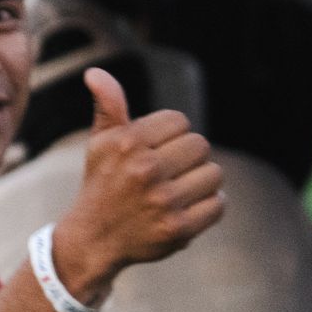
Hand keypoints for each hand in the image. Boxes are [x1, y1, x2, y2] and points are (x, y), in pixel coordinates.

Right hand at [55, 68, 222, 300]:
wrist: (93, 239)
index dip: (170, 136)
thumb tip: (95, 72)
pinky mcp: (178, 228)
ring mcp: (162, 201)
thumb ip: (108, 106)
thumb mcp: (100, 144)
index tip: (153, 152)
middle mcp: (144, 170)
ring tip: (177, 192)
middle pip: (200, 145)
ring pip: (214, 174)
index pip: (180, 121)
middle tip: (167, 174)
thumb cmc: (102, 184)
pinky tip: (185, 209)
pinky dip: (208, 206)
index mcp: (127, 143)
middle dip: (187, 158)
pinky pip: (218, 204)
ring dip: (200, 182)